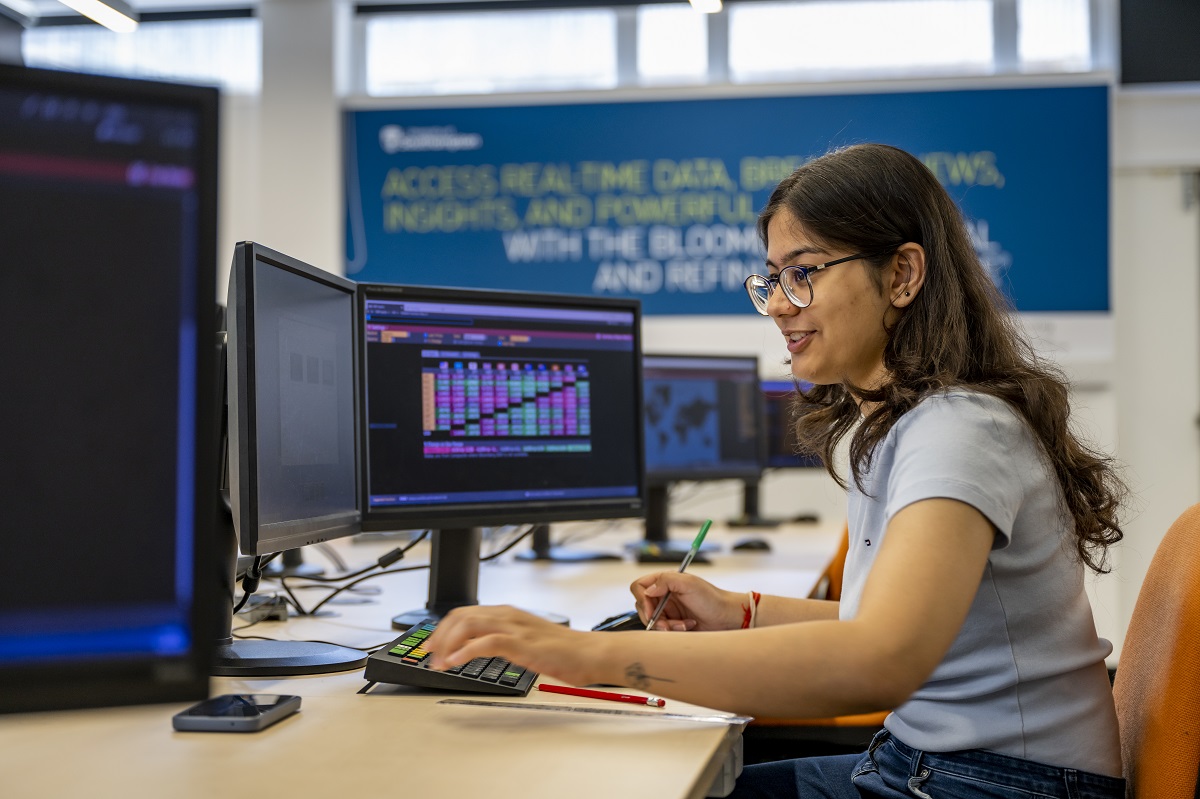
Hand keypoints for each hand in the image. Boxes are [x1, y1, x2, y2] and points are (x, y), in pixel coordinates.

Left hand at [424, 605, 599, 686]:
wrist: (589, 654)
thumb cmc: (562, 650)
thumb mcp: (524, 640)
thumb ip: (502, 640)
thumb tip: (477, 649)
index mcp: (507, 613)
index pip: (464, 612)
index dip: (442, 628)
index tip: (431, 646)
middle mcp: (508, 616)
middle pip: (461, 615)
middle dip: (439, 635)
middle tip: (429, 655)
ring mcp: (515, 628)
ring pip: (469, 624)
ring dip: (447, 643)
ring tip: (439, 662)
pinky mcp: (522, 644)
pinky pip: (486, 642)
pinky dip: (465, 651)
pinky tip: (455, 662)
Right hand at [631, 572, 743, 630]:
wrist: (727, 617)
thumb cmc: (712, 598)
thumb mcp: (689, 584)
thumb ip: (666, 581)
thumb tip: (647, 590)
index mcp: (665, 581)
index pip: (639, 587)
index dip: (641, 599)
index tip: (650, 610)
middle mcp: (664, 594)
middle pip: (642, 607)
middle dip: (654, 618)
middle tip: (667, 624)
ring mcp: (668, 609)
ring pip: (652, 621)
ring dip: (666, 625)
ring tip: (684, 625)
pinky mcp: (673, 623)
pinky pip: (662, 630)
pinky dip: (673, 630)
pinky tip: (688, 626)